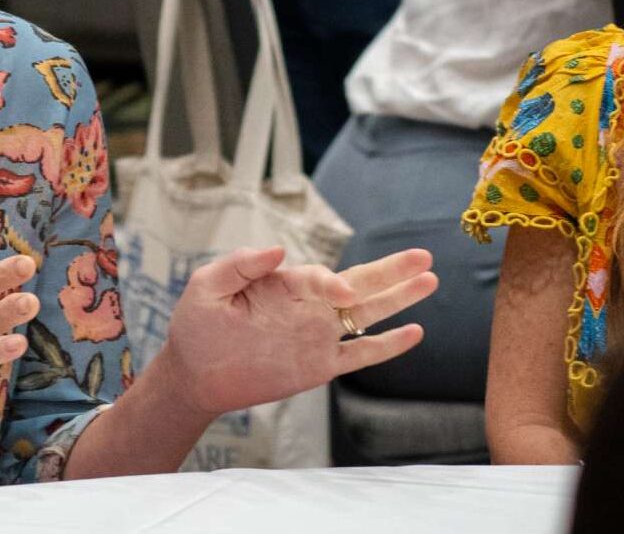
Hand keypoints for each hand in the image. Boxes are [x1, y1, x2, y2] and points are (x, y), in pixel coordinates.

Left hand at [155, 246, 436, 415]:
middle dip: (391, 271)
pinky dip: (387, 345)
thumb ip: (240, 264)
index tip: (342, 293)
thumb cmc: (196, 326)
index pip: (321, 278)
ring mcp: (316, 336)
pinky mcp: (319, 366)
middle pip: (358, 285)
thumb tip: (279, 249)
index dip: (334, 283)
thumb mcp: (207, 287)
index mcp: (283, 284)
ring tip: (430, 280)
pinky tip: (415, 332)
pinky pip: (360, 354)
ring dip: (398, 298)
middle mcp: (307, 307)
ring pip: (367, 315)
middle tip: (423, 257)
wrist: (194, 374)